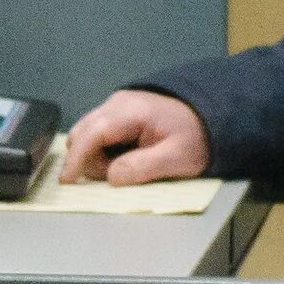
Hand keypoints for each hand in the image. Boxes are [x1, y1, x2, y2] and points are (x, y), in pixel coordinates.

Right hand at [62, 89, 208, 185]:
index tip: (67, 181)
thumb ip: (142, 167)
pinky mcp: (120, 110)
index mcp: (131, 111)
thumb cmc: (198, 136)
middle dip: (88, 159)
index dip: (76, 158)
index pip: (92, 133)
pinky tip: (124, 155)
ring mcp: (117, 103)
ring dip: (95, 154)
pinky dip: (102, 147)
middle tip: (116, 176)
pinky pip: (98, 130)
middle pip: (82, 131)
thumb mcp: (177, 158)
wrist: (215, 112)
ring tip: (124, 166)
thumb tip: (111, 178)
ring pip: (87, 131)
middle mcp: (118, 102)